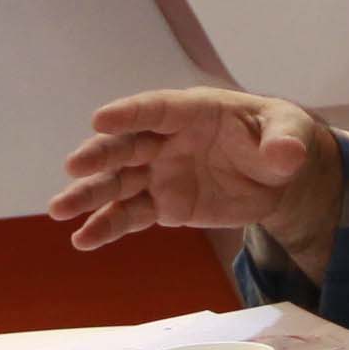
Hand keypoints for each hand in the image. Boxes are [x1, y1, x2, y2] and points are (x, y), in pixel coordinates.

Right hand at [53, 88, 339, 263]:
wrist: (277, 177)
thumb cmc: (278, 138)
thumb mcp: (289, 134)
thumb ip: (284, 143)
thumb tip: (286, 155)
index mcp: (194, 112)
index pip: (157, 109)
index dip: (130, 113)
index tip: (100, 119)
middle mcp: (168, 140)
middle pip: (128, 145)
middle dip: (100, 155)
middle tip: (73, 166)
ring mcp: (160, 173)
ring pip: (119, 182)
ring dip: (89, 194)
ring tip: (59, 210)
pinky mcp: (162, 204)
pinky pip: (130, 215)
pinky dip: (106, 226)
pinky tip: (83, 240)